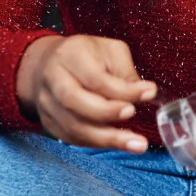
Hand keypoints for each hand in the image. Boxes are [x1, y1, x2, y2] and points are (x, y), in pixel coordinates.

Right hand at [16, 35, 156, 150]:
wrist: (47, 64)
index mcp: (69, 55)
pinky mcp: (49, 122)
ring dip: (107, 138)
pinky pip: (72, 138)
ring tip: (136, 143)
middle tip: (133, 115)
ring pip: (72, 126)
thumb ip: (126, 73)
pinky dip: (97, 143)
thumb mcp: (110, 51)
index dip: (122, 90)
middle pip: (74, 100)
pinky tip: (118, 143)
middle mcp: (52, 79)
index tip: (148, 93)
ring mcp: (47, 103)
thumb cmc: (85, 56)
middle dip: (107, 113)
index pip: (94, 77)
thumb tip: (147, 94)